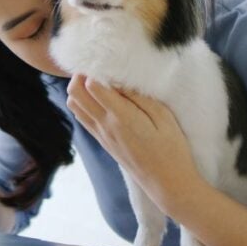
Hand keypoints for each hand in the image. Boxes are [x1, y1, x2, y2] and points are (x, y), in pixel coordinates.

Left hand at [65, 75, 203, 210]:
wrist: (167, 184)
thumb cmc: (172, 149)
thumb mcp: (164, 118)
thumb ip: (140, 98)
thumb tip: (120, 81)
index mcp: (121, 117)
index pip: (92, 85)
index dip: (96, 69)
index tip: (108, 61)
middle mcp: (105, 126)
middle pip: (75, 93)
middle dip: (81, 74)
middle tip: (99, 67)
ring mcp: (101, 135)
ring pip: (74, 104)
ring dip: (79, 88)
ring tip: (99, 80)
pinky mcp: (102, 141)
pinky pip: (81, 117)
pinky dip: (83, 103)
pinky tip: (100, 98)